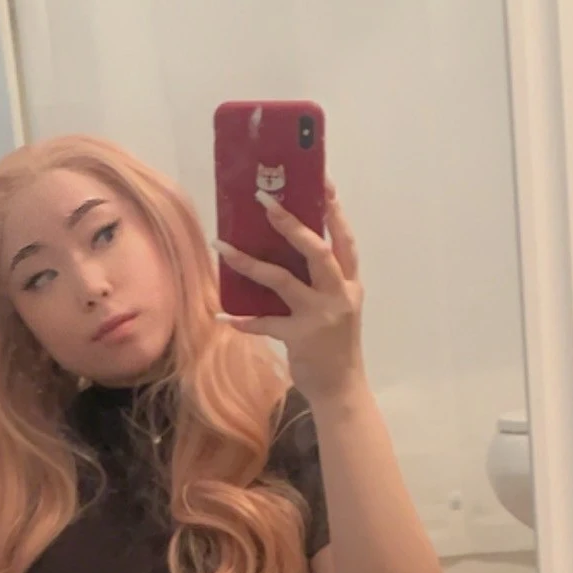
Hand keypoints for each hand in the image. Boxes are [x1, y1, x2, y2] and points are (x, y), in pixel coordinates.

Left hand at [215, 180, 364, 403]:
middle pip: (316, 250)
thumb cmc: (335, 345)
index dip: (335, 212)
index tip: (322, 183)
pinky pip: (265, 323)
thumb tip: (285, 251)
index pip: (345, 240)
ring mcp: (320, 315)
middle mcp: (339, 295)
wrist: (341, 389)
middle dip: (290, 223)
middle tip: (265, 200)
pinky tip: (223, 315)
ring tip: (222, 247)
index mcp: (350, 284)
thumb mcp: (338, 308)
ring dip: (249, 262)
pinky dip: (243, 319)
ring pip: (283, 280)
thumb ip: (321, 282)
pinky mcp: (300, 337)